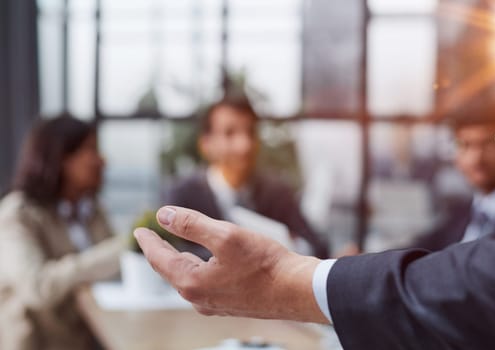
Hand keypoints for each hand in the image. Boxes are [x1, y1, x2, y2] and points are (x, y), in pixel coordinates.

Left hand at [134, 206, 328, 322]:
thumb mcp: (225, 236)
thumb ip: (191, 224)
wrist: (296, 290)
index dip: (148, 242)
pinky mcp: (229, 303)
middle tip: (151, 238)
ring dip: (177, 261)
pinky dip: (195, 269)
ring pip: (187, 279)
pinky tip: (201, 263)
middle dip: (159, 252)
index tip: (139, 231)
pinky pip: (203, 284)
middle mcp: (199, 298)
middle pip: (171, 270)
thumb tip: (163, 215)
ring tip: (171, 248)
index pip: (159, 259)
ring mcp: (214, 303)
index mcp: (192, 282)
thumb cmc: (264, 264)